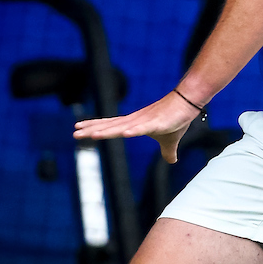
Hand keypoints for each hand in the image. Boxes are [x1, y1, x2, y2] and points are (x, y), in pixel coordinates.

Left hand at [73, 91, 198, 161]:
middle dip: (92, 129)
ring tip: (92, 135)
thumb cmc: (177, 118)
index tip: (79, 128)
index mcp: (134, 124)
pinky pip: (144, 128)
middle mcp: (135, 121)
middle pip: (111, 126)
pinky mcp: (158, 122)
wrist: (188, 102)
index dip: (94, 127)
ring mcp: (145, 121)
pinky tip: (124, 134)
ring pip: (122, 127)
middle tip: (74, 132)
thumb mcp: (170, 140)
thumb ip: (168, 151)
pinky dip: (134, 130)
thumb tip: (172, 161)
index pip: (110, 126)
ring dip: (107, 131)